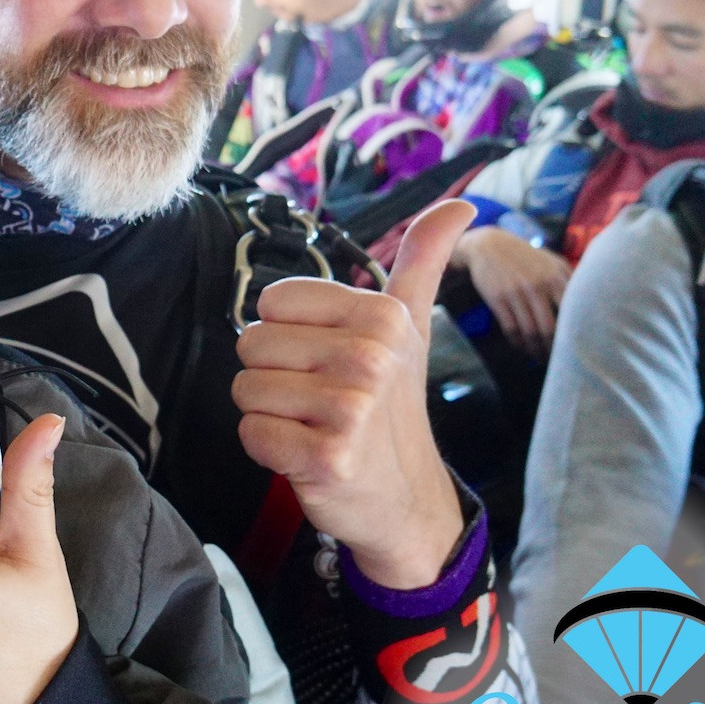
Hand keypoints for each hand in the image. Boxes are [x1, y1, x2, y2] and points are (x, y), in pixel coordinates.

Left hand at [233, 200, 473, 589]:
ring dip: (268, 412)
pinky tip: (305, 454)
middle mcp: (370, 357)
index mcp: (382, 317)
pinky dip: (267, 448)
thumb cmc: (393, 406)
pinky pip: (251, 433)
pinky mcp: (327, 457)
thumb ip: (423, 261)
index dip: (286, 335)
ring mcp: (351, 409)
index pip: (272, 302)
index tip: (325, 359)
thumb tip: (459, 205)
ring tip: (311, 425)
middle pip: (251, 344)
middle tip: (316, 399)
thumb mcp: (411, 328)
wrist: (405, 499)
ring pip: (245, 389)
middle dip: (273, 375)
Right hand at [455, 225, 572, 354]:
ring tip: (539, 357)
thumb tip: (591, 301)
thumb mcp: (551, 261)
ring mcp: (516, 293)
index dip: (574, 334)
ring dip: (534, 349)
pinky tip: (521, 347)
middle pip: (549, 328)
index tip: (576, 347)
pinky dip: (517, 342)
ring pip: (529, 331)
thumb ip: (570, 278)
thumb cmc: (525, 256)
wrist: (488, 245)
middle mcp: (537, 285)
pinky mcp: (497, 299)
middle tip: (557, 360)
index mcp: (555, 277)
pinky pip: (510, 328)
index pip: (571, 313)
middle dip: (553, 348)